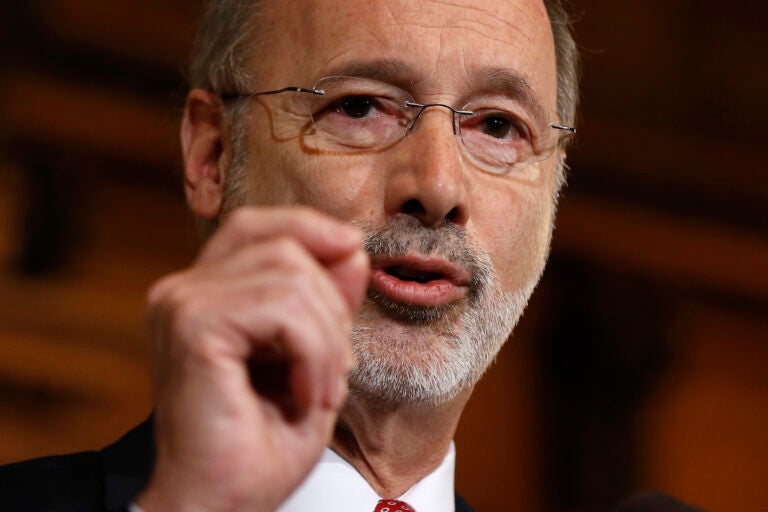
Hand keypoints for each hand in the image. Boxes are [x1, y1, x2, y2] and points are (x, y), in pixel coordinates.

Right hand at [135, 207, 368, 511]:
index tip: (355, 256)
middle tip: (337, 368)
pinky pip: (285, 309)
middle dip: (332, 302)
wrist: (222, 503)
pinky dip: (316, 353)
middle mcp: (183, 290)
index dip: (311, 229)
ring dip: (328, 337)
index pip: (258, 226)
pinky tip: (308, 395)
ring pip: (292, 275)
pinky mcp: (194, 325)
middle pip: (284, 244)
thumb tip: (352, 247)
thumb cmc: (262, 442)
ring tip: (323, 389)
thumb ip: (326, 301)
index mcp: (205, 293)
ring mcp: (183, 303)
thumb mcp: (313, 358)